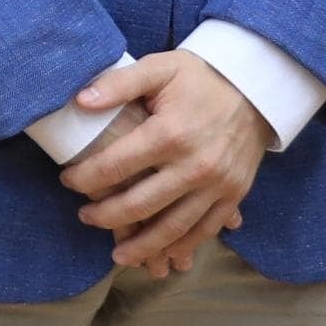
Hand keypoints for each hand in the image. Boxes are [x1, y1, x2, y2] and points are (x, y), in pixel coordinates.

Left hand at [60, 52, 265, 273]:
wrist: (258, 89)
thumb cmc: (201, 77)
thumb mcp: (159, 68)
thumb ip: (118, 84)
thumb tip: (80, 100)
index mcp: (170, 133)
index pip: (115, 166)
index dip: (85, 177)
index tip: (67, 179)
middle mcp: (195, 166)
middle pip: (141, 204)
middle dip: (106, 216)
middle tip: (85, 217)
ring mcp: (218, 185)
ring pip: (174, 228)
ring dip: (144, 246)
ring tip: (118, 256)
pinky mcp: (235, 195)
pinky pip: (205, 230)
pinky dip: (183, 247)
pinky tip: (164, 257)